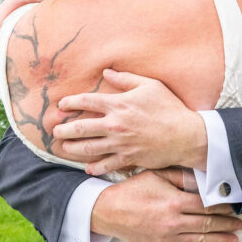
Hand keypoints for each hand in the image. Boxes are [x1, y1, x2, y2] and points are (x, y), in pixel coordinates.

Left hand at [54, 69, 208, 174]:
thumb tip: (106, 73)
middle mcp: (116, 124)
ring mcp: (120, 143)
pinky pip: (106, 165)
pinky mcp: (128, 158)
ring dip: (72, 148)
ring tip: (63, 147)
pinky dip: (94, 167)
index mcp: (119, 104)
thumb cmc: (170, 108)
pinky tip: (87, 167)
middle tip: (54, 131)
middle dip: (63, 129)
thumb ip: (126, 79)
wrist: (186, 135)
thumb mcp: (151, 86)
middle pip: (80, 128)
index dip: (70, 102)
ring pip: (88, 148)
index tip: (61, 105)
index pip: (86, 102)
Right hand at [91, 169, 241, 241]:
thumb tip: (204, 180)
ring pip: (199, 240)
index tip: (234, 208)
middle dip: (226, 225)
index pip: (206, 206)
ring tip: (234, 241)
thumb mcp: (156, 175)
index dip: (223, 208)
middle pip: (207, 224)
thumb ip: (182, 177)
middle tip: (240, 225)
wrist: (107, 211)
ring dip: (219, 241)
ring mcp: (167, 237)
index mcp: (175, 202)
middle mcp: (173, 221)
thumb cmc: (132, 190)